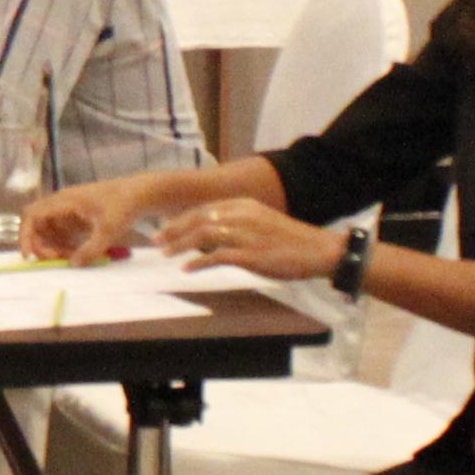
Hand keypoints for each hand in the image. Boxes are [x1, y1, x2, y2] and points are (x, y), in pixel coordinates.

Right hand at [20, 166, 215, 260]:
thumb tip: (73, 265)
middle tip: (56, 260)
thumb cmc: (124, 207)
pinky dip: (65, 244)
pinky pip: (62, 232)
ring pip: (49, 230)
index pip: (33, 215)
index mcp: (64, 201)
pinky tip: (78, 254)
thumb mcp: (108, 231)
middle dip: (41, 244)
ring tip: (71, 258)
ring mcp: (69, 210)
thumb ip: (90, 250)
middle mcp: (62, 203)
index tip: (30, 255)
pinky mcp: (77, 216)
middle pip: (37, 224)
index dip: (26, 235)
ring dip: (54, 246)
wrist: (141, 194)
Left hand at [140, 198, 348, 281]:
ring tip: (166, 255)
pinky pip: (217, 256)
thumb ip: (236, 225)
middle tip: (156, 242)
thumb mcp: (260, 223)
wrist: (318, 250)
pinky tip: (187, 269)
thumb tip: (209, 237)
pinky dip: (198, 262)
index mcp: (244, 205)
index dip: (180, 219)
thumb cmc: (290, 241)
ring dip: (180, 245)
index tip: (164, 230)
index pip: (203, 209)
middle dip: (173, 230)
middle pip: (198, 219)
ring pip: (203, 234)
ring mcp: (246, 234)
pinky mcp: (251, 255)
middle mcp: (242, 215)